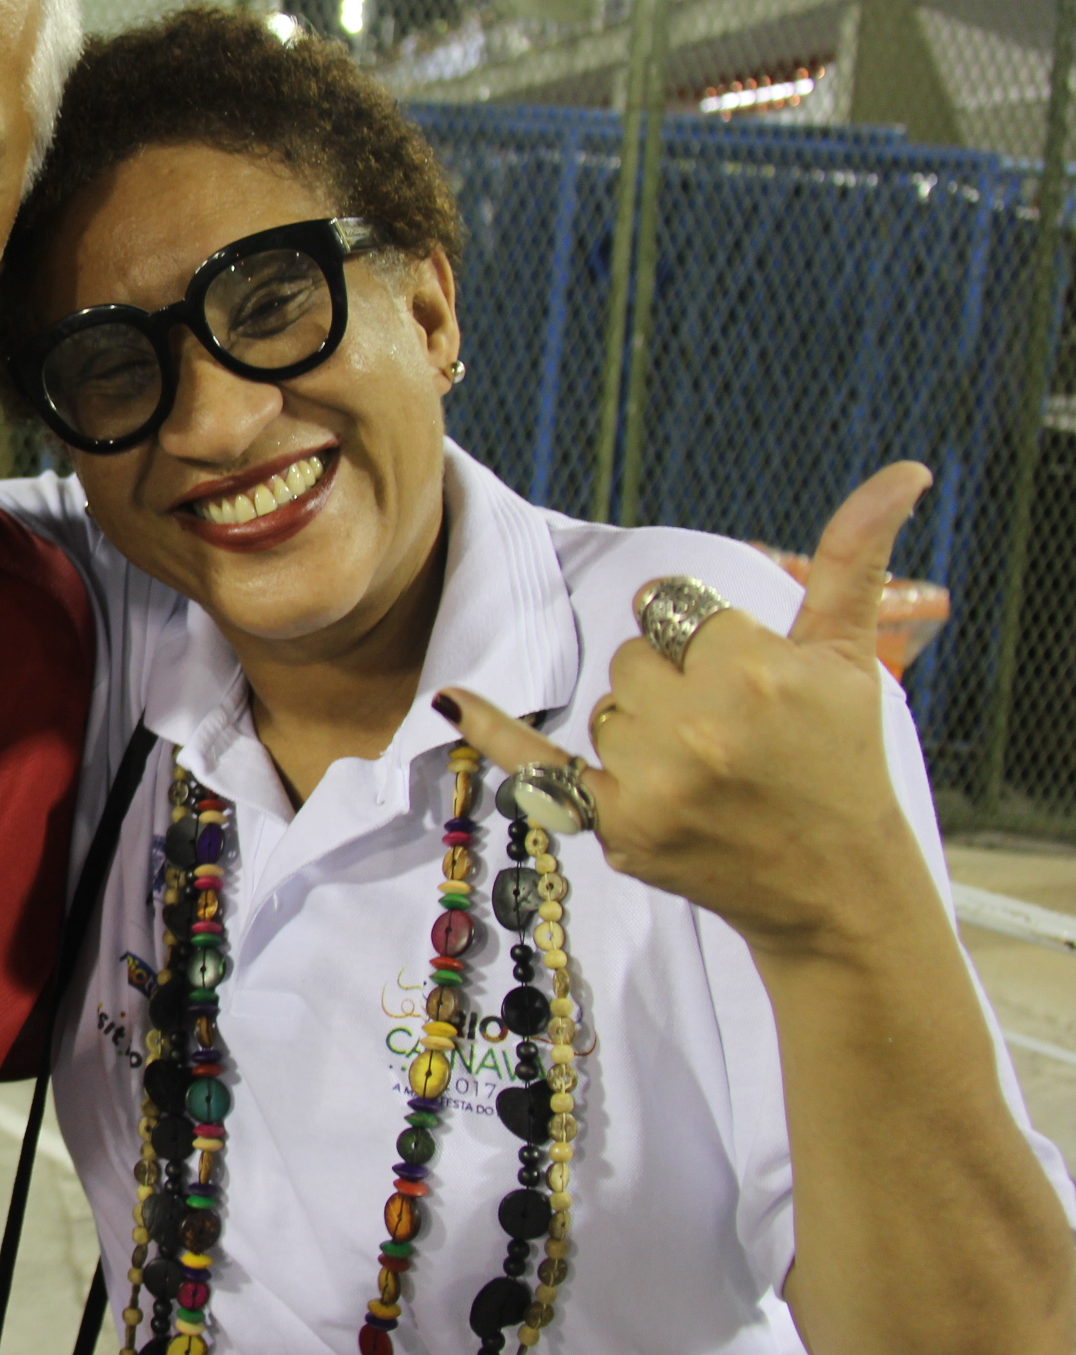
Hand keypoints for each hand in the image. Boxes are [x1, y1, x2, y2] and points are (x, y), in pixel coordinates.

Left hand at [438, 462, 943, 959]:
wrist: (835, 884)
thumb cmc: (840, 762)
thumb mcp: (850, 658)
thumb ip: (853, 559)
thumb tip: (904, 471)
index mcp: (755, 671)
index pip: (674, 611)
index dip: (698, 636)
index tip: (730, 671)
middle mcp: (700, 724)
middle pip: (633, 659)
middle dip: (672, 683)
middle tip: (726, 729)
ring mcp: (653, 778)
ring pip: (605, 707)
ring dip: (640, 728)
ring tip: (704, 768)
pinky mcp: (618, 823)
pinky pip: (533, 761)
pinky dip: (489, 731)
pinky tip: (450, 699)